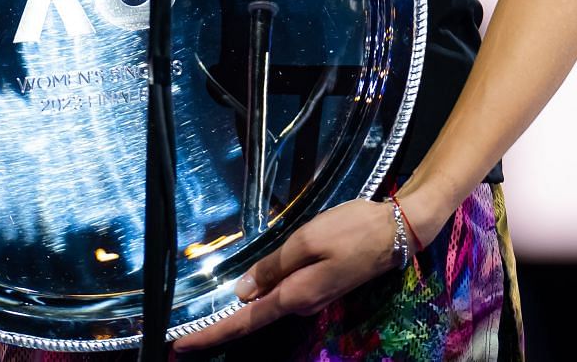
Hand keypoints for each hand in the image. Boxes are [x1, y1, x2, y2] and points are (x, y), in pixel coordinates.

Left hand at [171, 199, 397, 352]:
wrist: (397, 231)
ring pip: (267, 306)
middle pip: (252, 320)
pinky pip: (281, 295)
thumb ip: (273, 267)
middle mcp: (301, 305)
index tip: (179, 346)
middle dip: (220, 327)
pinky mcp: (320, 287)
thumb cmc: (351, 230)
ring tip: (207, 318)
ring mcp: (312, 298)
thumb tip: (242, 293)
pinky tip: (248, 292)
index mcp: (294, 296)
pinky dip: (260, 296)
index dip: (211, 334)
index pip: (244, 322)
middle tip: (185, 337)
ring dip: (239, 313)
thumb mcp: (306, 241)